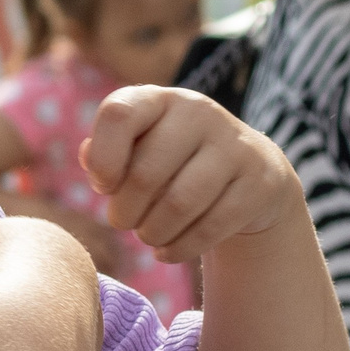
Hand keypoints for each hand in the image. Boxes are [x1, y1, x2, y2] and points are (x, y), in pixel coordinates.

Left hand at [79, 86, 302, 264]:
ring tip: (147, 236)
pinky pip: (211, 227)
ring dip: (152, 233)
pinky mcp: (260, 181)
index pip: (118, 113)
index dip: (102, 159)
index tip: (103, 186)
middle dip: (124, 212)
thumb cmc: (174, 163)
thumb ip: (105, 153)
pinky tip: (167, 251)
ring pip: (179, 204)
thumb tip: (89, 157)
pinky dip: (180, 248)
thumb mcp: (137, 150)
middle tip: (123, 222)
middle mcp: (199, 112)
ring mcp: (234, 145)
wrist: (251, 172)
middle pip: (145, 173)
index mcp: (160, 99)